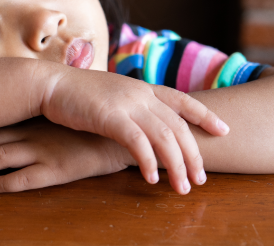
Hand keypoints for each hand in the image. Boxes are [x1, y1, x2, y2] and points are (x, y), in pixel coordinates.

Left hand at [0, 117, 130, 191]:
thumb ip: (45, 123)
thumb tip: (27, 127)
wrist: (126, 133)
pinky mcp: (57, 168)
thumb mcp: (65, 120)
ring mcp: (45, 149)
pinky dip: (2, 182)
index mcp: (36, 118)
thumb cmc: (96, 127)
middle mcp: (35, 131)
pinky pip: (23, 177)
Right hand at [36, 67, 226, 193]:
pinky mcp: (110, 116)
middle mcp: (140, 93)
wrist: (50, 84)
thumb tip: (146, 123)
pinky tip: (153, 179)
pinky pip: (138, 143)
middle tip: (200, 179)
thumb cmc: (77, 94)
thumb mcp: (112, 95)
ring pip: (164, 136)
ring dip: (176, 165)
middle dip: (193, 154)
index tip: (224, 130)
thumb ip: (132, 106)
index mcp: (142, 87)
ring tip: (182, 188)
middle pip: (178, 125)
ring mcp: (126, 103)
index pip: (183, 100)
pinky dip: (149, 162)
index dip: (205, 115)